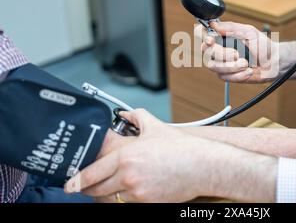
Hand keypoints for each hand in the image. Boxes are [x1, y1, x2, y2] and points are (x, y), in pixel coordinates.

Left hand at [65, 109, 213, 202]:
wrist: (204, 166)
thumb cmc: (182, 148)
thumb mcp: (156, 127)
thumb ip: (136, 116)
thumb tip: (126, 113)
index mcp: (126, 156)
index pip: (92, 173)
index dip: (77, 181)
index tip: (70, 184)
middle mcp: (128, 176)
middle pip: (97, 190)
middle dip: (89, 189)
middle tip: (87, 185)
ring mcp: (138, 192)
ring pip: (112, 199)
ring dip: (108, 194)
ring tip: (113, 185)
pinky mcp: (148, 203)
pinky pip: (128, 203)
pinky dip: (126, 198)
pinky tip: (133, 188)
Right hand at [197, 21, 279, 82]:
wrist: (274, 61)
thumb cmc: (262, 45)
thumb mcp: (248, 31)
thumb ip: (230, 28)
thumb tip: (213, 24)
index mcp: (222, 37)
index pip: (203, 35)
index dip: (202, 37)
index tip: (211, 40)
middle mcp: (219, 50)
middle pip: (206, 53)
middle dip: (222, 54)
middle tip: (236, 53)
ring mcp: (222, 64)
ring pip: (214, 67)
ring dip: (231, 66)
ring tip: (246, 63)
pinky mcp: (228, 76)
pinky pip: (225, 77)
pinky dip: (238, 74)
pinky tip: (248, 71)